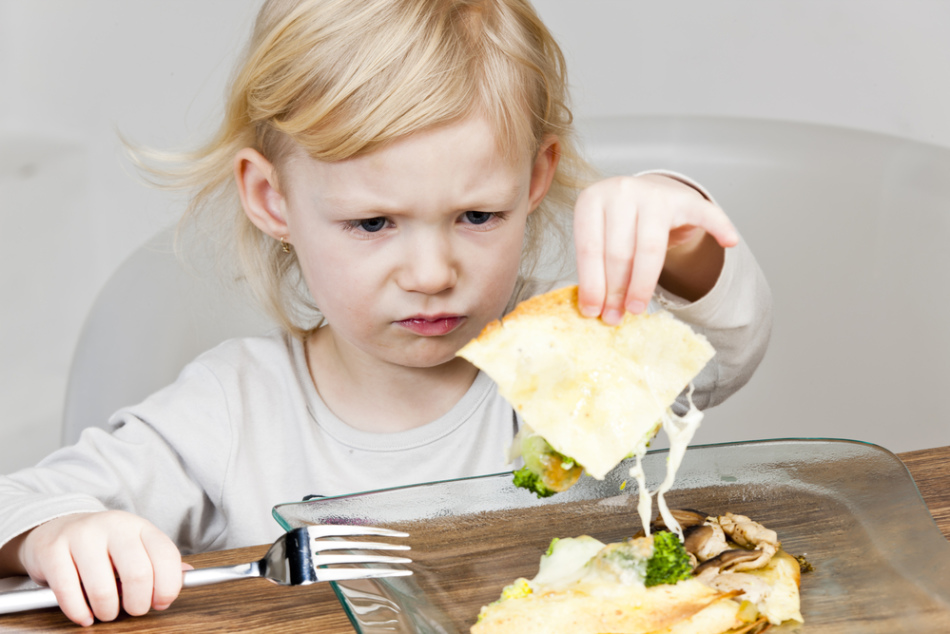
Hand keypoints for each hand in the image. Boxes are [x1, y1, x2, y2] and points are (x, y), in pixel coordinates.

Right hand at [15, 511, 183, 625]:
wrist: (57, 527)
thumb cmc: (103, 545)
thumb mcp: (136, 545)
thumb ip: (159, 561)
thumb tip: (187, 575)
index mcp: (140, 526)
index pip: (166, 556)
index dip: (168, 586)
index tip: (161, 602)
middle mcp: (113, 527)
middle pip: (138, 574)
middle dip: (139, 604)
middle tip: (134, 609)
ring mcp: (82, 536)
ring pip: (103, 589)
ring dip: (108, 612)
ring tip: (107, 612)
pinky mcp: (53, 551)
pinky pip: (69, 592)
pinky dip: (80, 612)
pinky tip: (85, 614)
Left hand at [573, 173, 738, 323]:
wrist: (650, 195)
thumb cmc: (620, 225)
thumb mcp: (600, 238)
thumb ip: (596, 268)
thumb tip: (594, 310)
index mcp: (591, 200)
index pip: (590, 248)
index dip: (592, 284)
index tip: (592, 312)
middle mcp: (621, 190)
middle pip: (619, 251)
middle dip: (616, 291)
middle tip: (614, 318)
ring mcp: (654, 193)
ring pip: (650, 248)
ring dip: (642, 285)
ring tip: (637, 309)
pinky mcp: (685, 198)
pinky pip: (706, 215)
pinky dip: (720, 228)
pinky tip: (729, 242)